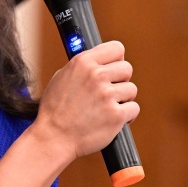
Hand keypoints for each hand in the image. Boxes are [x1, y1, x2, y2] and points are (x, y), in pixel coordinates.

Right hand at [33, 41, 138, 163]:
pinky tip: (113, 119)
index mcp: (83, 62)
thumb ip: (81, 67)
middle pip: (127, 68)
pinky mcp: (116, 115)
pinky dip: (126, 116)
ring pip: (132, 89)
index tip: (113, 68)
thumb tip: (98, 61)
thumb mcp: (61, 78)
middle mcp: (96, 75)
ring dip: (123, 99)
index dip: (116, 59)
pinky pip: (134, 108)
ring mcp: (107, 95)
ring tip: (108, 108)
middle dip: (120, 80)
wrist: (53, 138)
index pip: (116, 48)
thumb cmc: (54, 110)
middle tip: (109, 92)